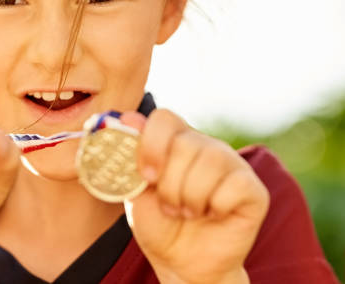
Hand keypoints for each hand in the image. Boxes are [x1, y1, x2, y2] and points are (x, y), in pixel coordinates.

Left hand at [121, 110, 268, 283]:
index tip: (146, 177)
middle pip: (185, 142)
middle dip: (170, 184)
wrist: (181, 263)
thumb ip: (131, 155)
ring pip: (211, 161)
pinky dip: (216, 207)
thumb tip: (128, 118)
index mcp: (174, 140)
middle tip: (170, 206)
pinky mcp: (253, 189)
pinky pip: (234, 185)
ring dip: (190, 197)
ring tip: (187, 212)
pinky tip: (213, 215)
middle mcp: (205, 145)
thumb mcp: (135, 188)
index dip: (152, 145)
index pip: (164, 118)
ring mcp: (232, 164)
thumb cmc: (158, 222)